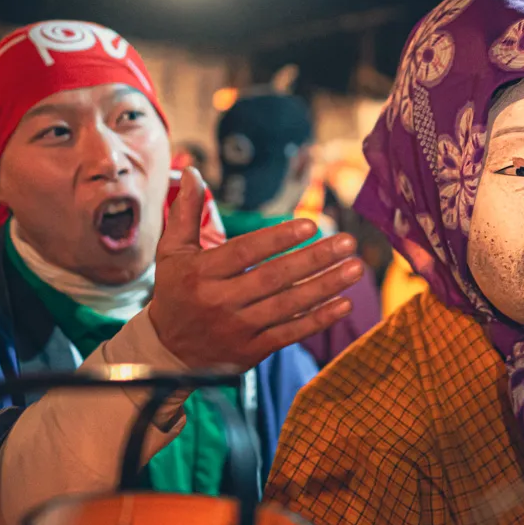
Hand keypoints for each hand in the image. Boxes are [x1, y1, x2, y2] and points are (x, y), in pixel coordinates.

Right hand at [150, 169, 363, 370]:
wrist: (167, 354)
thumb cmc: (176, 293)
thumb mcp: (173, 253)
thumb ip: (185, 213)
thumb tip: (190, 171)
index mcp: (202, 273)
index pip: (245, 252)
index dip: (278, 239)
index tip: (311, 225)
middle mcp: (220, 301)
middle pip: (274, 278)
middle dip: (315, 259)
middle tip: (348, 242)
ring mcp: (238, 329)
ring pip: (288, 306)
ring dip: (326, 286)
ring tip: (356, 268)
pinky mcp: (252, 351)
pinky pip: (290, 333)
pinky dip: (318, 320)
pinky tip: (345, 304)